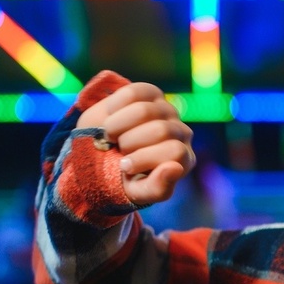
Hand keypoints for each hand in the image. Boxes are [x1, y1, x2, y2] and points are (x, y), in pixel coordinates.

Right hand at [76, 82, 194, 205]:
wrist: (100, 156)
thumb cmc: (124, 178)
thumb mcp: (138, 191)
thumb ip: (157, 188)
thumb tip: (175, 168)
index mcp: (183, 159)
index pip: (175, 152)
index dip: (144, 158)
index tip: (124, 167)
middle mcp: (180, 132)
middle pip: (160, 130)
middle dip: (130, 143)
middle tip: (118, 149)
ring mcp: (167, 110)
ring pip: (144, 110)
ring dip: (118, 126)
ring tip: (111, 135)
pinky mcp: (150, 94)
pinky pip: (133, 92)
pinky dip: (115, 107)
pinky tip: (111, 117)